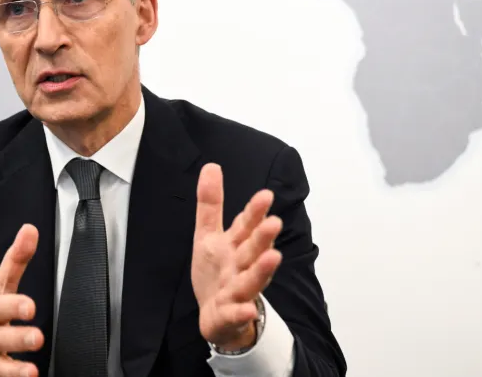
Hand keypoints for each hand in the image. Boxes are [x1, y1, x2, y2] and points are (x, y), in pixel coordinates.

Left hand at [191, 163, 282, 350]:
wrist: (216, 315)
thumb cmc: (217, 272)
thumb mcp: (208, 235)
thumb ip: (211, 204)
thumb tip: (211, 166)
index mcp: (236, 245)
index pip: (246, 225)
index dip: (255, 211)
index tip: (265, 195)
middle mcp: (241, 265)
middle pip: (253, 250)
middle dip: (263, 237)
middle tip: (274, 223)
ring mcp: (238, 290)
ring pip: (251, 279)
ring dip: (262, 270)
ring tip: (273, 257)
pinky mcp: (230, 314)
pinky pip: (236, 313)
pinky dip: (241, 312)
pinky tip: (246, 309)